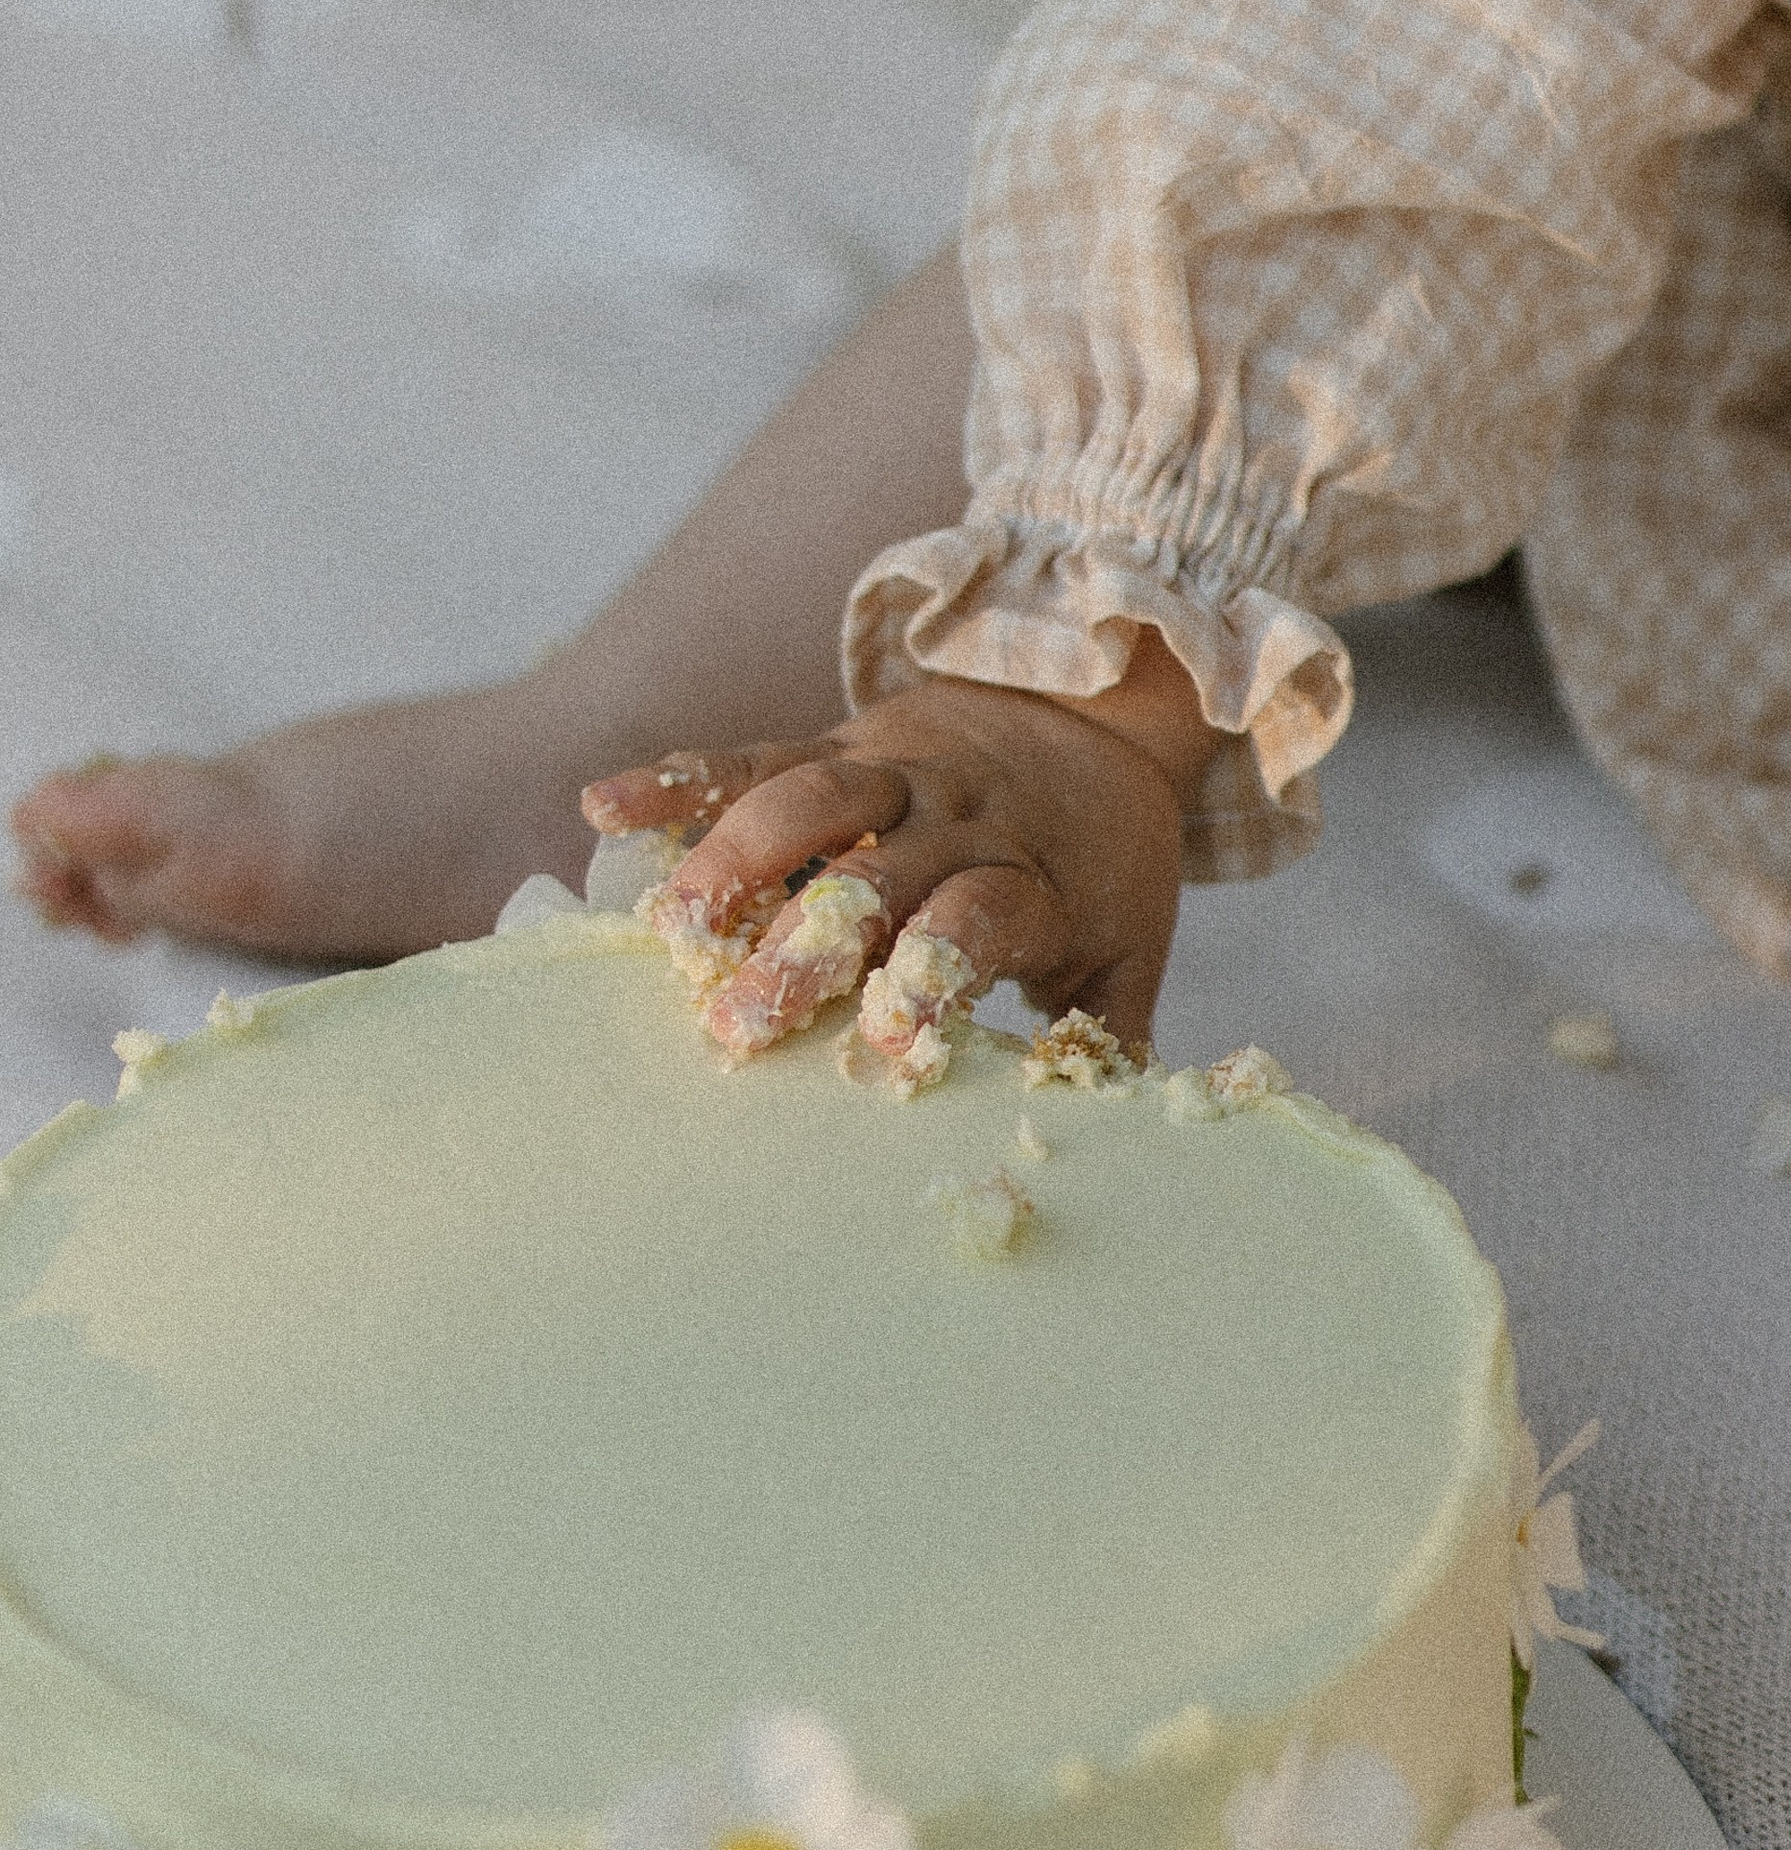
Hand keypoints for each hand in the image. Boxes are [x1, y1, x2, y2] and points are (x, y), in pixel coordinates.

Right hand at [581, 637, 1213, 1063]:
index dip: (934, 973)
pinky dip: (680, 778)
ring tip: (675, 924)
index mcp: (1033, 879)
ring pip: (811, 800)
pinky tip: (604, 805)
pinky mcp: (840, 739)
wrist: (1101, 713)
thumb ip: (1106, 1036)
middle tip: (737, 1020)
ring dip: (737, 856)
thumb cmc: (1100, 863)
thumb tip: (1108, 1136)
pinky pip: (755, 754)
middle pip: (878, 875)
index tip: (887, 1038)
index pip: (977, 919)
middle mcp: (961, 818)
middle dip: (805, 945)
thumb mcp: (1127, 948)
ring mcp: (895, 771)